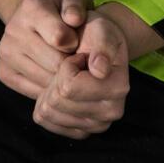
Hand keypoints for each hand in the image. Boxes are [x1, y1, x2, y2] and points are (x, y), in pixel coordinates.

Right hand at [0, 0, 93, 99]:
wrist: (38, 12)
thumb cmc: (62, 3)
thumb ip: (76, 3)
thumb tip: (74, 19)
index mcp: (31, 7)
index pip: (59, 37)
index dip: (76, 43)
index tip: (78, 39)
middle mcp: (13, 29)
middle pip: (54, 62)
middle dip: (71, 63)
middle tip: (77, 56)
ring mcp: (5, 53)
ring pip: (44, 80)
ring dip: (62, 78)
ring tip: (67, 65)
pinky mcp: (4, 73)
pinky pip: (34, 92)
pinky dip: (49, 89)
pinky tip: (55, 74)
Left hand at [32, 8, 129, 139]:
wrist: (98, 48)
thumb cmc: (97, 36)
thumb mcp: (101, 29)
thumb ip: (102, 44)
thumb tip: (99, 69)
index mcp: (118, 87)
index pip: (68, 86)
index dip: (67, 65)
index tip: (80, 56)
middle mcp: (111, 112)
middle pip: (57, 101)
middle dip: (57, 77)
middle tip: (72, 66)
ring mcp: (96, 126)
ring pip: (49, 112)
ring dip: (50, 89)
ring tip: (68, 76)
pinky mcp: (82, 133)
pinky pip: (46, 122)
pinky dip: (46, 103)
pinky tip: (60, 89)